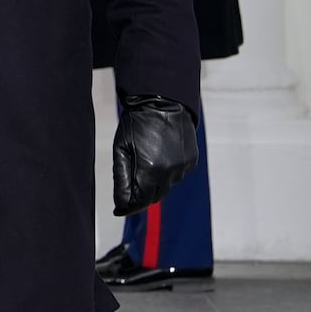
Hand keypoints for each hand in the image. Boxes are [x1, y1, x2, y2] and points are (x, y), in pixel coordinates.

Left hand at [112, 94, 197, 215]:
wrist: (163, 101)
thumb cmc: (136, 122)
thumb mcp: (121, 148)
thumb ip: (121, 178)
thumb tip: (120, 204)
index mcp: (151, 170)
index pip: (141, 201)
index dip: (129, 207)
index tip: (119, 210)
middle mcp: (171, 172)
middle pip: (154, 196)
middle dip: (141, 195)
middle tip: (128, 189)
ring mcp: (184, 167)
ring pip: (166, 186)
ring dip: (154, 183)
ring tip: (143, 164)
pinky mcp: (191, 161)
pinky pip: (177, 175)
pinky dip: (166, 173)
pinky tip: (158, 158)